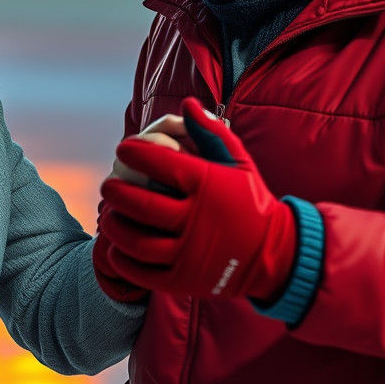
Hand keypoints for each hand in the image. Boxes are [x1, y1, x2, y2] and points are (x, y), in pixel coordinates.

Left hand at [99, 97, 295, 300]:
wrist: (277, 254)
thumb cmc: (250, 201)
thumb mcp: (239, 163)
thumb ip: (211, 133)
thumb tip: (187, 103)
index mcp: (208, 186)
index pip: (161, 163)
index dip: (135, 153)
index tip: (123, 149)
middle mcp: (197, 220)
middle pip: (141, 204)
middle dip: (116, 190)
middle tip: (107, 185)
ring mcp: (190, 253)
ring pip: (136, 240)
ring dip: (115, 224)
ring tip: (109, 213)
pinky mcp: (184, 280)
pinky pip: (142, 272)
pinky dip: (123, 258)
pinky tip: (117, 245)